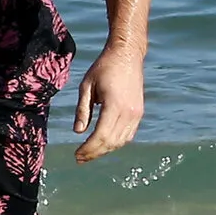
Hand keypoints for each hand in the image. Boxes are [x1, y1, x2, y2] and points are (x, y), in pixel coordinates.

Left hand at [73, 43, 144, 162]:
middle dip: (94, 153)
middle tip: (79, 159)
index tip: (76, 155)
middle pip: (111, 142)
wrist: (127, 55)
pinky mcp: (139, 113)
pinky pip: (128, 135)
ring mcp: (137, 113)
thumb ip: (82, 110)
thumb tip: (78, 132)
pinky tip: (103, 144)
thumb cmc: (103, 67)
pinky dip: (116, 143)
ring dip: (105, 150)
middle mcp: (129, 112)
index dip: (88, 148)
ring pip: (121, 141)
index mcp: (114, 105)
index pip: (101, 135)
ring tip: (89, 154)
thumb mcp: (86, 86)